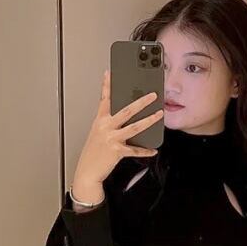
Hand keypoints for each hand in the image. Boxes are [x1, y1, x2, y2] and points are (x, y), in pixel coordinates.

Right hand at [71, 69, 163, 192]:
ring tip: (159, 114)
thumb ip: (109, 124)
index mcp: (100, 121)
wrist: (87, 172)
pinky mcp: (117, 151)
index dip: (107, 85)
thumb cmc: (93, 154)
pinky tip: (153, 149)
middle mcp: (105, 127)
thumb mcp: (97, 134)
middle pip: (126, 110)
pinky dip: (145, 151)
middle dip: (141, 101)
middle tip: (152, 95)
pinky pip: (135, 150)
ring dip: (149, 120)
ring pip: (134, 127)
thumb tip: (124, 119)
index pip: (104, 99)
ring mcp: (111, 138)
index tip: (110, 73)